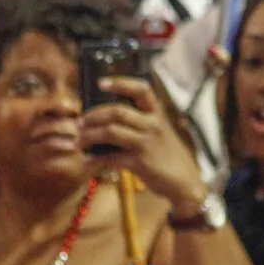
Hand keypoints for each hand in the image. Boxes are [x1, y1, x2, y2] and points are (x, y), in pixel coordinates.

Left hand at [78, 78, 206, 209]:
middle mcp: (152, 125)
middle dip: (93, 115)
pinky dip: (95, 159)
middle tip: (80, 122)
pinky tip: (88, 161)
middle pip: (117, 111)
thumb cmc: (167, 155)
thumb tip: (106, 119)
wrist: (184, 181)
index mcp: (157, 114)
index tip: (101, 83)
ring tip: (79, 141)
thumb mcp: (159, 133)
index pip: (141, 89)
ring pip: (110, 132)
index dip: (121, 83)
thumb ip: (139, 123)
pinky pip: (111, 158)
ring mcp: (146, 144)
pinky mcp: (140, 163)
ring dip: (89, 136)